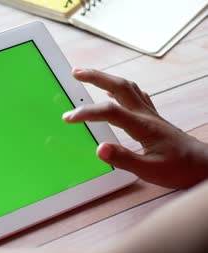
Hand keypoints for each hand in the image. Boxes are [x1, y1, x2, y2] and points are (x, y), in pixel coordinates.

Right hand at [63, 69, 207, 188]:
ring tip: (88, 75)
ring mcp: (150, 114)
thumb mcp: (150, 171)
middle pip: (119, 86)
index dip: (86, 112)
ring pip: (127, 87)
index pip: (109, 112)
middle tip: (75, 73)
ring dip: (105, 78)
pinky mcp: (152, 117)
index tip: (68, 117)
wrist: (203, 166)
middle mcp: (145, 115)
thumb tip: (99, 149)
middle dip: (95, 77)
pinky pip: (135, 94)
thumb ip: (123, 159)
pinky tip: (112, 91)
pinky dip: (119, 88)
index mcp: (142, 126)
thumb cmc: (179, 169)